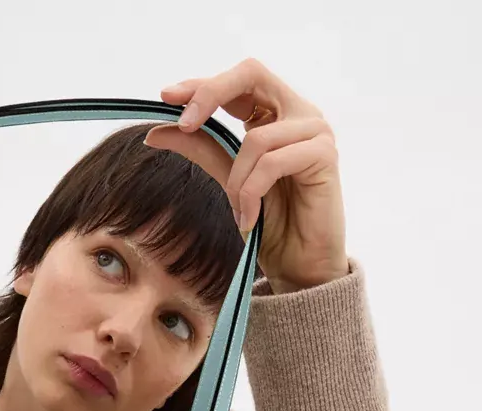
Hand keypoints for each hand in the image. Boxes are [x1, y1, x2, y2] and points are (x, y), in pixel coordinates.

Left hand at [143, 61, 347, 290]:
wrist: (300, 267)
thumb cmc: (271, 225)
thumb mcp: (229, 181)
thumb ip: (201, 149)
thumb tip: (156, 131)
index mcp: (277, 113)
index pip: (238, 80)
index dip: (202, 83)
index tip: (166, 97)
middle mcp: (300, 113)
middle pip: (251, 73)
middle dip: (210, 94)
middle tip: (184, 125)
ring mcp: (316, 131)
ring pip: (256, 138)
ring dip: (236, 182)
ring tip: (238, 213)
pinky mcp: (325, 155)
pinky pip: (272, 162)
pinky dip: (252, 193)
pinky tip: (250, 220)